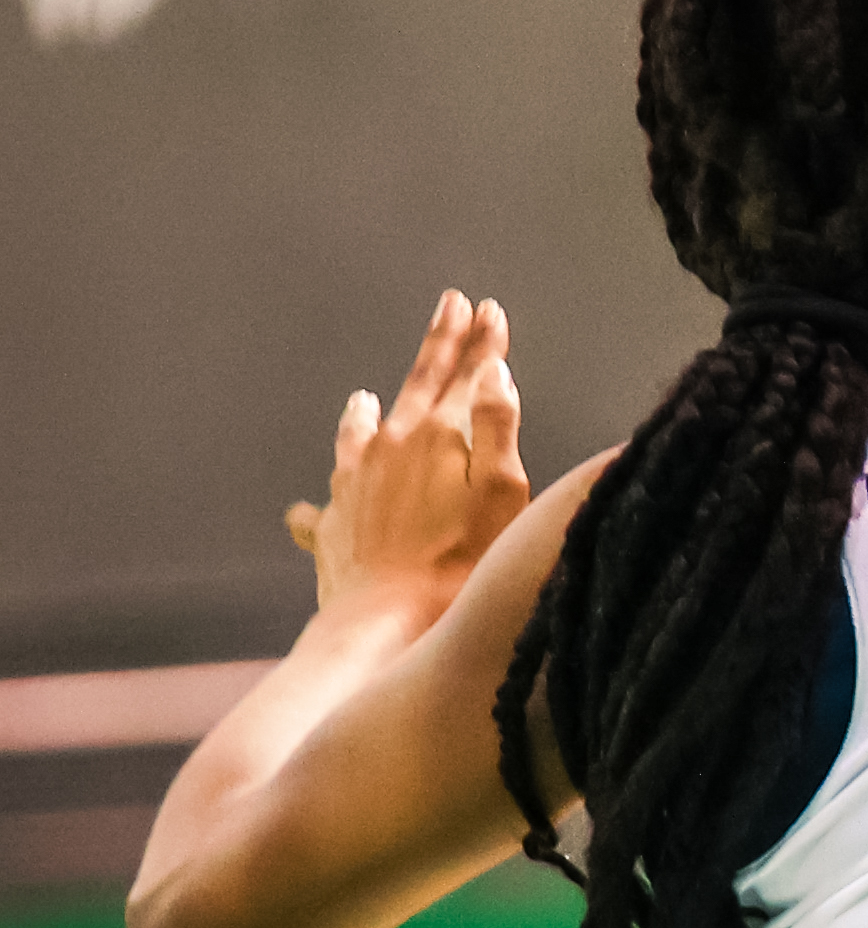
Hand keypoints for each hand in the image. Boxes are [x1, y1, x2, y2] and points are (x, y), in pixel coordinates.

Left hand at [288, 292, 528, 632]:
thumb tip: (495, 375)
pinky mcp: (333, 520)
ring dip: (369, 410)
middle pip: (418, 384)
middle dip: (440, 344)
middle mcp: (389, 446)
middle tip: (450, 307)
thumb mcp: (501, 494)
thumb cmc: (461, 563)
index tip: (490, 310)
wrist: (385, 620)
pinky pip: (323, 499)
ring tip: (363, 397)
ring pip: (360, 430)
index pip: (468, 376)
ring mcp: (354, 481)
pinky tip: (306, 507)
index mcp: (436, 437)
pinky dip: (319, 499)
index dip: (484, 343)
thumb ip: (497, 429)